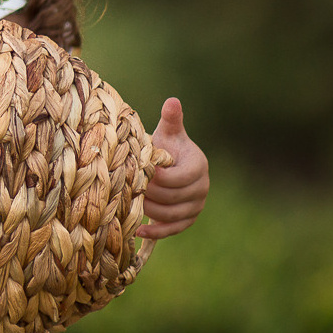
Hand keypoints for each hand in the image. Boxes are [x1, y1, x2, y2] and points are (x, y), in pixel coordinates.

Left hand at [139, 97, 209, 239]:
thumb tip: (172, 101)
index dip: (157, 177)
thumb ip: (170, 120)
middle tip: (130, 188)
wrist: (170, 165)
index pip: (177, 178)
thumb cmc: (165, 146)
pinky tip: (138, 230)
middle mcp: (202, 188)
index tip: (139, 171)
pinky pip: (173, 229)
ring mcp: (196, 206)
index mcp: (198, 166)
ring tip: (131, 203)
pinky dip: (156, 232)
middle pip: (173, 198)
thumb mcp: (167, 132)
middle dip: (150, 193)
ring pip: (172, 215)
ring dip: (150, 211)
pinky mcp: (188, 219)